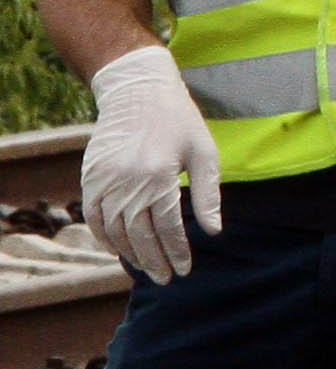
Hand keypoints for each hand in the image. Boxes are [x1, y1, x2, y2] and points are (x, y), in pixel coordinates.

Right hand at [81, 44, 220, 280]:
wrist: (137, 90)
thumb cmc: (179, 120)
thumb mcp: (204, 153)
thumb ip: (208, 195)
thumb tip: (213, 231)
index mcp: (158, 177)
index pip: (167, 227)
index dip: (176, 252)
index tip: (185, 269)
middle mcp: (126, 182)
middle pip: (139, 235)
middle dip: (154, 260)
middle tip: (166, 278)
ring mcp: (104, 180)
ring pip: (114, 230)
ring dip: (129, 253)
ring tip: (146, 268)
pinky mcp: (90, 177)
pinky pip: (93, 216)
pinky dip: (104, 236)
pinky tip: (118, 249)